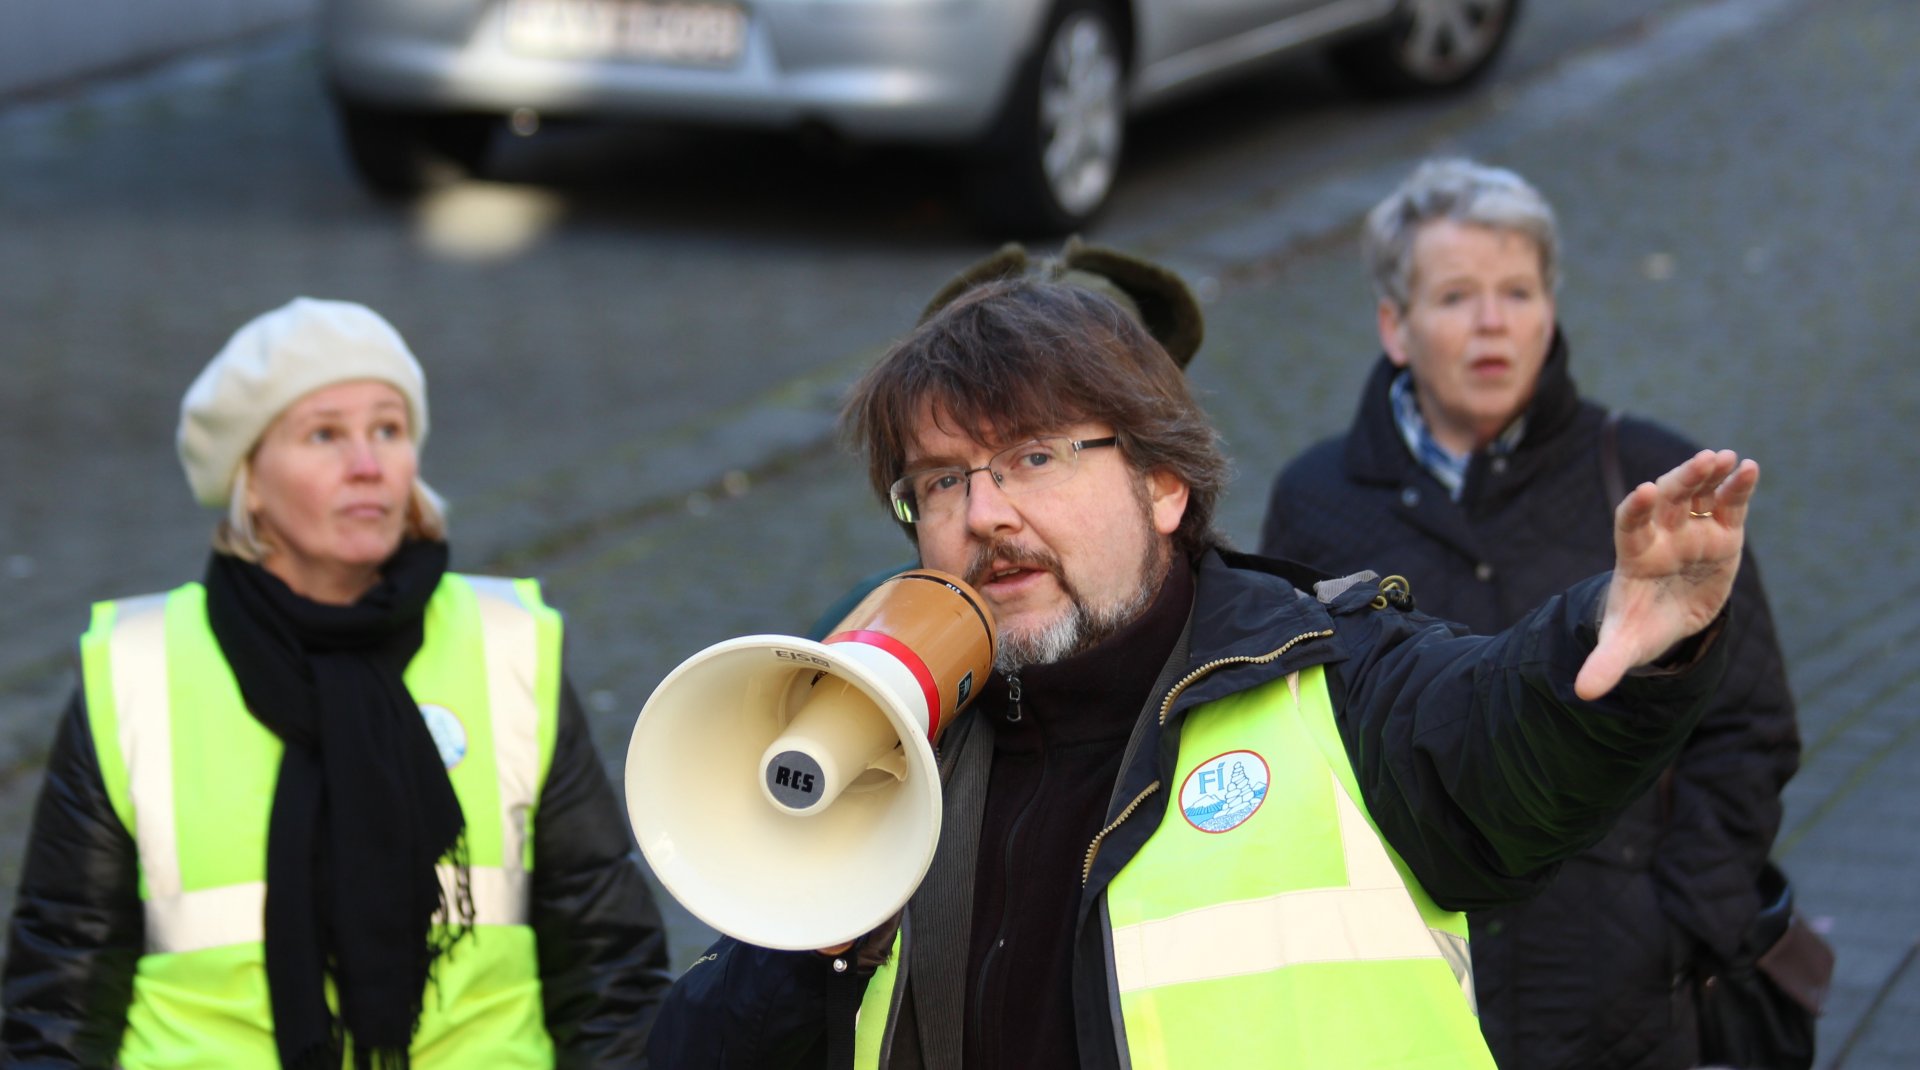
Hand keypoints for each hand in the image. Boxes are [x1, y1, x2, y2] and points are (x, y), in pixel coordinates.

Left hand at [1575, 449, 1759, 699]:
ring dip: (1709, 475)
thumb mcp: (1623, 647)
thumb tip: (1583, 693)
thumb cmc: (1640, 625)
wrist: (1666, 618)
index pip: (1629, 525)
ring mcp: (1692, 530)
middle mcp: (1662, 535)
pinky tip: (1750, 468)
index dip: (1636, 508)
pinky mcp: (1721, 532)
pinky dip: (1738, 487)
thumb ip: (1605, 663)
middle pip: (1668, 500)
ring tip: (1725, 458)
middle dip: (1682, 480)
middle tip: (1700, 462)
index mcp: (1634, 555)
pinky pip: (1728, 504)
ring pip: (1699, 494)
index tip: (1643, 491)